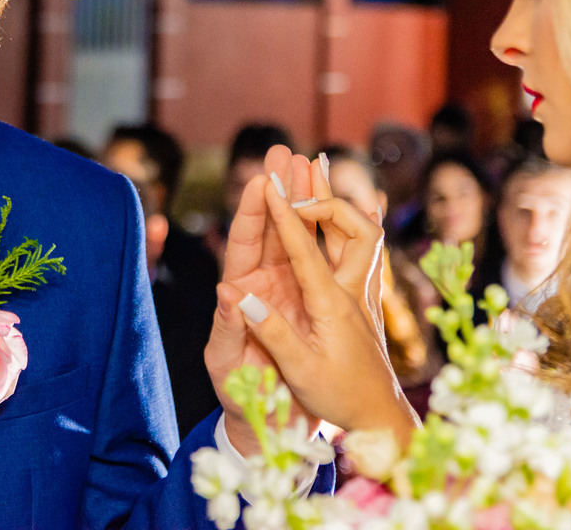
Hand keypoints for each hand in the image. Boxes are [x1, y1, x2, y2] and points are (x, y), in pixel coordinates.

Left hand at [205, 146, 318, 454]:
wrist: (270, 422)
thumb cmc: (240, 395)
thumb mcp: (227, 364)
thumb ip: (228, 329)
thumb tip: (226, 293)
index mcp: (241, 292)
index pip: (243, 243)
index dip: (250, 211)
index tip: (261, 179)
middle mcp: (264, 283)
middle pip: (271, 227)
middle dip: (279, 188)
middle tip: (286, 149)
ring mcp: (289, 290)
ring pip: (298, 236)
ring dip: (304, 199)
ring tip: (313, 161)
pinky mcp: (311, 303)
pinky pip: (322, 258)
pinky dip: (330, 231)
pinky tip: (344, 205)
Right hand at [238, 184, 418, 446]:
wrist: (380, 417)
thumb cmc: (339, 398)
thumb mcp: (301, 371)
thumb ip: (271, 331)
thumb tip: (238, 294)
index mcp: (332, 304)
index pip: (304, 247)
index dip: (284, 212)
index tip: (267, 182)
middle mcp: (351, 291)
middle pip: (350, 227)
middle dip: (322, 196)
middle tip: (295, 176)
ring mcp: (361, 294)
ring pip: (361, 232)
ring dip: (336, 201)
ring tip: (317, 168)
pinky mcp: (362, 300)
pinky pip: (360, 248)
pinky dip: (350, 221)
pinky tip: (349, 207)